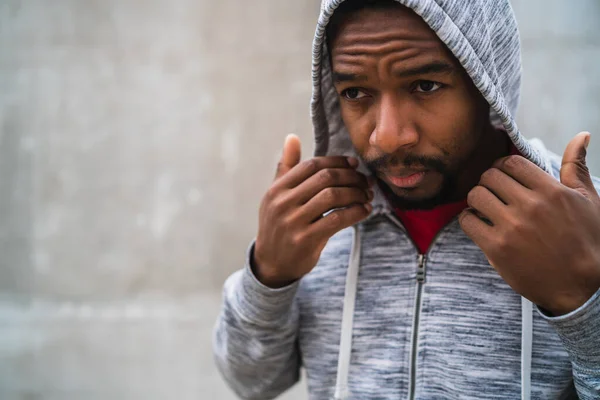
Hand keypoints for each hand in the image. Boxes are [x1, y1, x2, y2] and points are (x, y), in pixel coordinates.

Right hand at [253, 134, 372, 287]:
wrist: (270, 263)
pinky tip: (364, 210)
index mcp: (277, 189)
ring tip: (367, 196)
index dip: (337, 162)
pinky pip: (337, 220)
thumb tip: (292, 137)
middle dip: (351, 177)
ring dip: (356, 193)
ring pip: (333, 196)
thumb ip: (286, 167)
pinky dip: (356, 212)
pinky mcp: (306, 240)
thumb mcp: (276, 196)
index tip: (354, 165)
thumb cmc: (278, 225)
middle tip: (366, 181)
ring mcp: (293, 222)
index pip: (312, 165)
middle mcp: (283, 203)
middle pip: (325, 178)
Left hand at [459, 132, 599, 314]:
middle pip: (490, 176)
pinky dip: (468, 219)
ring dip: (477, 199)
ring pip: (475, 195)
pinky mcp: (496, 248)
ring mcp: (511, 228)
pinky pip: (467, 221)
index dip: (504, 167)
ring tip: (486, 207)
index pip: (511, 162)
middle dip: (489, 181)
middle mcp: (530, 206)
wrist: (582, 288)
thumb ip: (575, 167)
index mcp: (551, 191)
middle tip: (494, 192)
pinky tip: (479, 224)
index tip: (505, 177)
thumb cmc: (588, 242)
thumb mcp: (589, 200)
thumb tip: (581, 135)